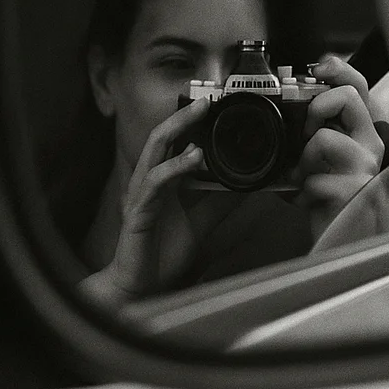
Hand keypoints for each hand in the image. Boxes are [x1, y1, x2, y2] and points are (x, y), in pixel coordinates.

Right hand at [80, 96, 209, 304]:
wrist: (141, 289)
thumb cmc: (164, 254)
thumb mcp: (203, 222)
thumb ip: (221, 201)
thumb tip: (249, 182)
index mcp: (161, 181)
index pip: (174, 143)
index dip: (190, 122)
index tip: (215, 105)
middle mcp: (148, 181)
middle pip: (162, 137)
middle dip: (183, 115)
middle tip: (207, 99)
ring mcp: (140, 194)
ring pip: (155, 151)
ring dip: (178, 130)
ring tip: (200, 115)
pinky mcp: (138, 212)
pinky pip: (155, 183)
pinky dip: (174, 167)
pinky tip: (193, 159)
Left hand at [291, 55, 386, 235]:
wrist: (337, 236)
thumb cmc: (328, 195)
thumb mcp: (321, 156)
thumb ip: (314, 130)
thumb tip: (289, 104)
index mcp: (362, 131)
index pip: (358, 86)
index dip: (338, 69)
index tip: (318, 68)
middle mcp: (370, 145)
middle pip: (348, 97)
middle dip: (318, 107)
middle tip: (306, 133)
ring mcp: (364, 168)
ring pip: (324, 138)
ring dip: (303, 160)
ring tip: (305, 177)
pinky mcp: (353, 192)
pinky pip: (313, 179)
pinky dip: (299, 191)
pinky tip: (307, 198)